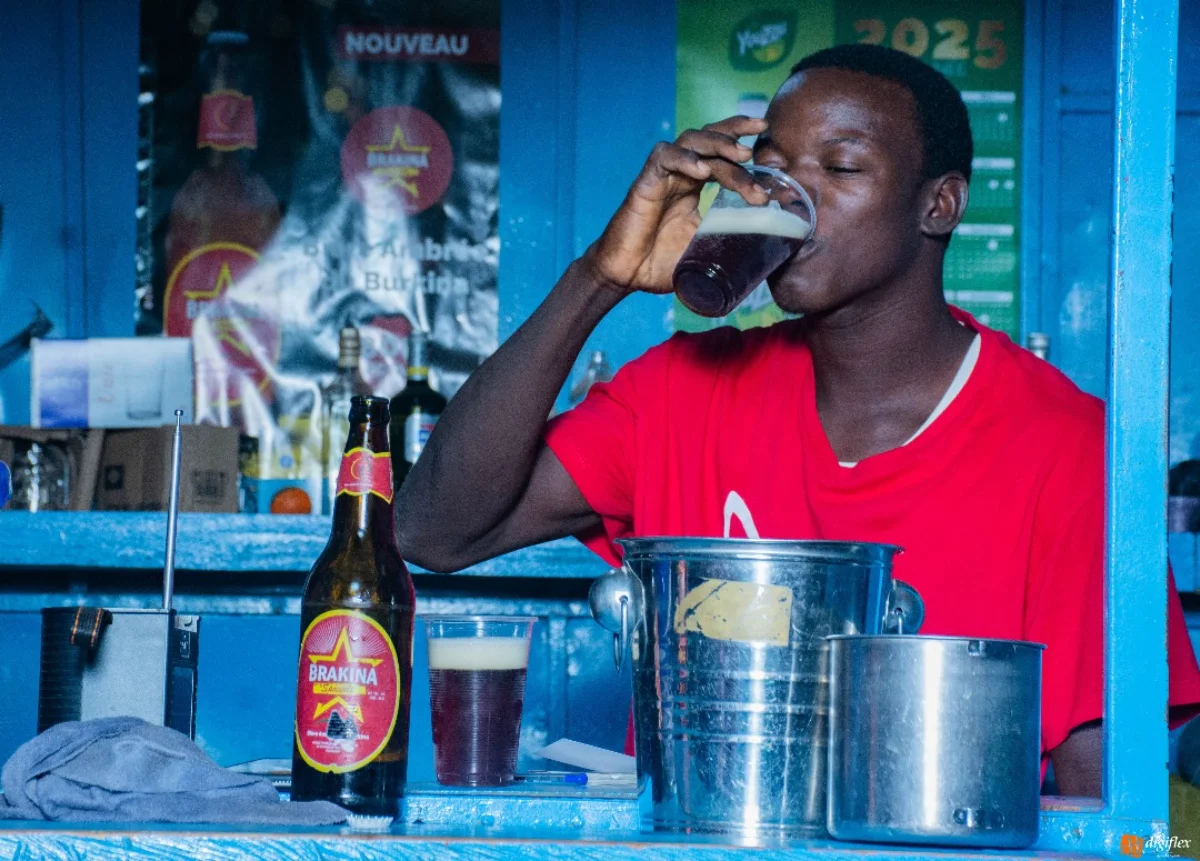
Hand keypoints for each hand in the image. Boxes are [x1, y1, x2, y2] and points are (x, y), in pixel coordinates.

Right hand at [583, 116, 768, 293]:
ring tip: (740, 156)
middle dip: (734, 135)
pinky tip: (703, 171)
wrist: (626, 276)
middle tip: (755, 149)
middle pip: (709, 136)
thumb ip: (728, 235)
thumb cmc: (661, 264)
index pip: (720, 151)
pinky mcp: (644, 183)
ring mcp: (662, 176)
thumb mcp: (705, 247)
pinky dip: (685, 159)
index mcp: (693, 185)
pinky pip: (664, 158)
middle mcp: (680, 174)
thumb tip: (769, 244)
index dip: (741, 138)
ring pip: (691, 140)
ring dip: (718, 144)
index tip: (767, 138)